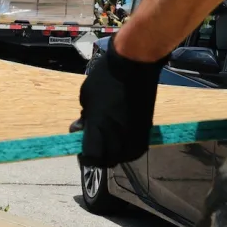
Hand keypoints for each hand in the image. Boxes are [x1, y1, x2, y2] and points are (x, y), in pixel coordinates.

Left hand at [75, 44, 164, 167]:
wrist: (135, 65)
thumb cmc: (105, 79)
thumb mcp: (86, 98)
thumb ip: (84, 118)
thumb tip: (79, 130)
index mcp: (100, 132)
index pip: (91, 159)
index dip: (85, 156)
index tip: (82, 147)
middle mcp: (119, 140)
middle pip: (107, 161)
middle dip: (99, 153)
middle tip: (94, 140)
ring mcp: (135, 137)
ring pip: (123, 156)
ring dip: (114, 151)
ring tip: (108, 137)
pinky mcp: (147, 130)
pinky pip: (135, 147)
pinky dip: (126, 144)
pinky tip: (121, 134)